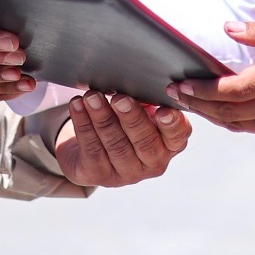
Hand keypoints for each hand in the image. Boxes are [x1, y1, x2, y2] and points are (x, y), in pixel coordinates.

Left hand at [53, 91, 190, 187]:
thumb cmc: (126, 122)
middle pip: (144, 142)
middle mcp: (152, 163)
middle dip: (131, 118)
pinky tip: (78, 105)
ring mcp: (125, 173)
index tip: (163, 111)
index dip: (172, 125)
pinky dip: (83, 124)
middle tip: (120, 98)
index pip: (177, 137)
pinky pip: (91, 148)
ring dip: (102, 118)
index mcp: (169, 145)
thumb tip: (138, 80)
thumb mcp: (141, 111)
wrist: (93, 149)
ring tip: (92, 97)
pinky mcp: (98, 174)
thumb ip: (146, 100)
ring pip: (115, 145)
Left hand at [166, 20, 254, 137]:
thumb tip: (229, 28)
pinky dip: (237, 122)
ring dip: (214, 117)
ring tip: (194, 105)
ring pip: (242, 124)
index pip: (234, 90)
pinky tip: (227, 113)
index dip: (203, 91)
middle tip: (175, 96)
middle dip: (199, 105)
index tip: (181, 84)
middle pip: (231, 111)